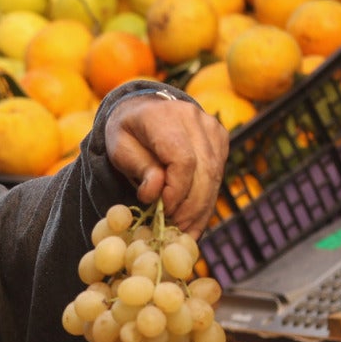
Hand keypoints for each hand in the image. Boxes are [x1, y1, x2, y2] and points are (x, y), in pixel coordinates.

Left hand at [103, 94, 229, 234]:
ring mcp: (211, 128)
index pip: (182, 159)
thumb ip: (139, 169)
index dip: (177, 190)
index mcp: (164, 116)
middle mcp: (193, 118)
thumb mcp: (120, 149)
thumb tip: (155, 193)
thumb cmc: (129, 133)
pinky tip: (194, 221)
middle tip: (176, 230)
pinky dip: (206, 201)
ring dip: (200, 208)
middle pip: (203, 170)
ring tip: (185, 231)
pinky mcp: (221, 139)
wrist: (145, 110)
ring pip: (215, 175)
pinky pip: (218, 175)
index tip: (164, 210)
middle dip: (190, 206)